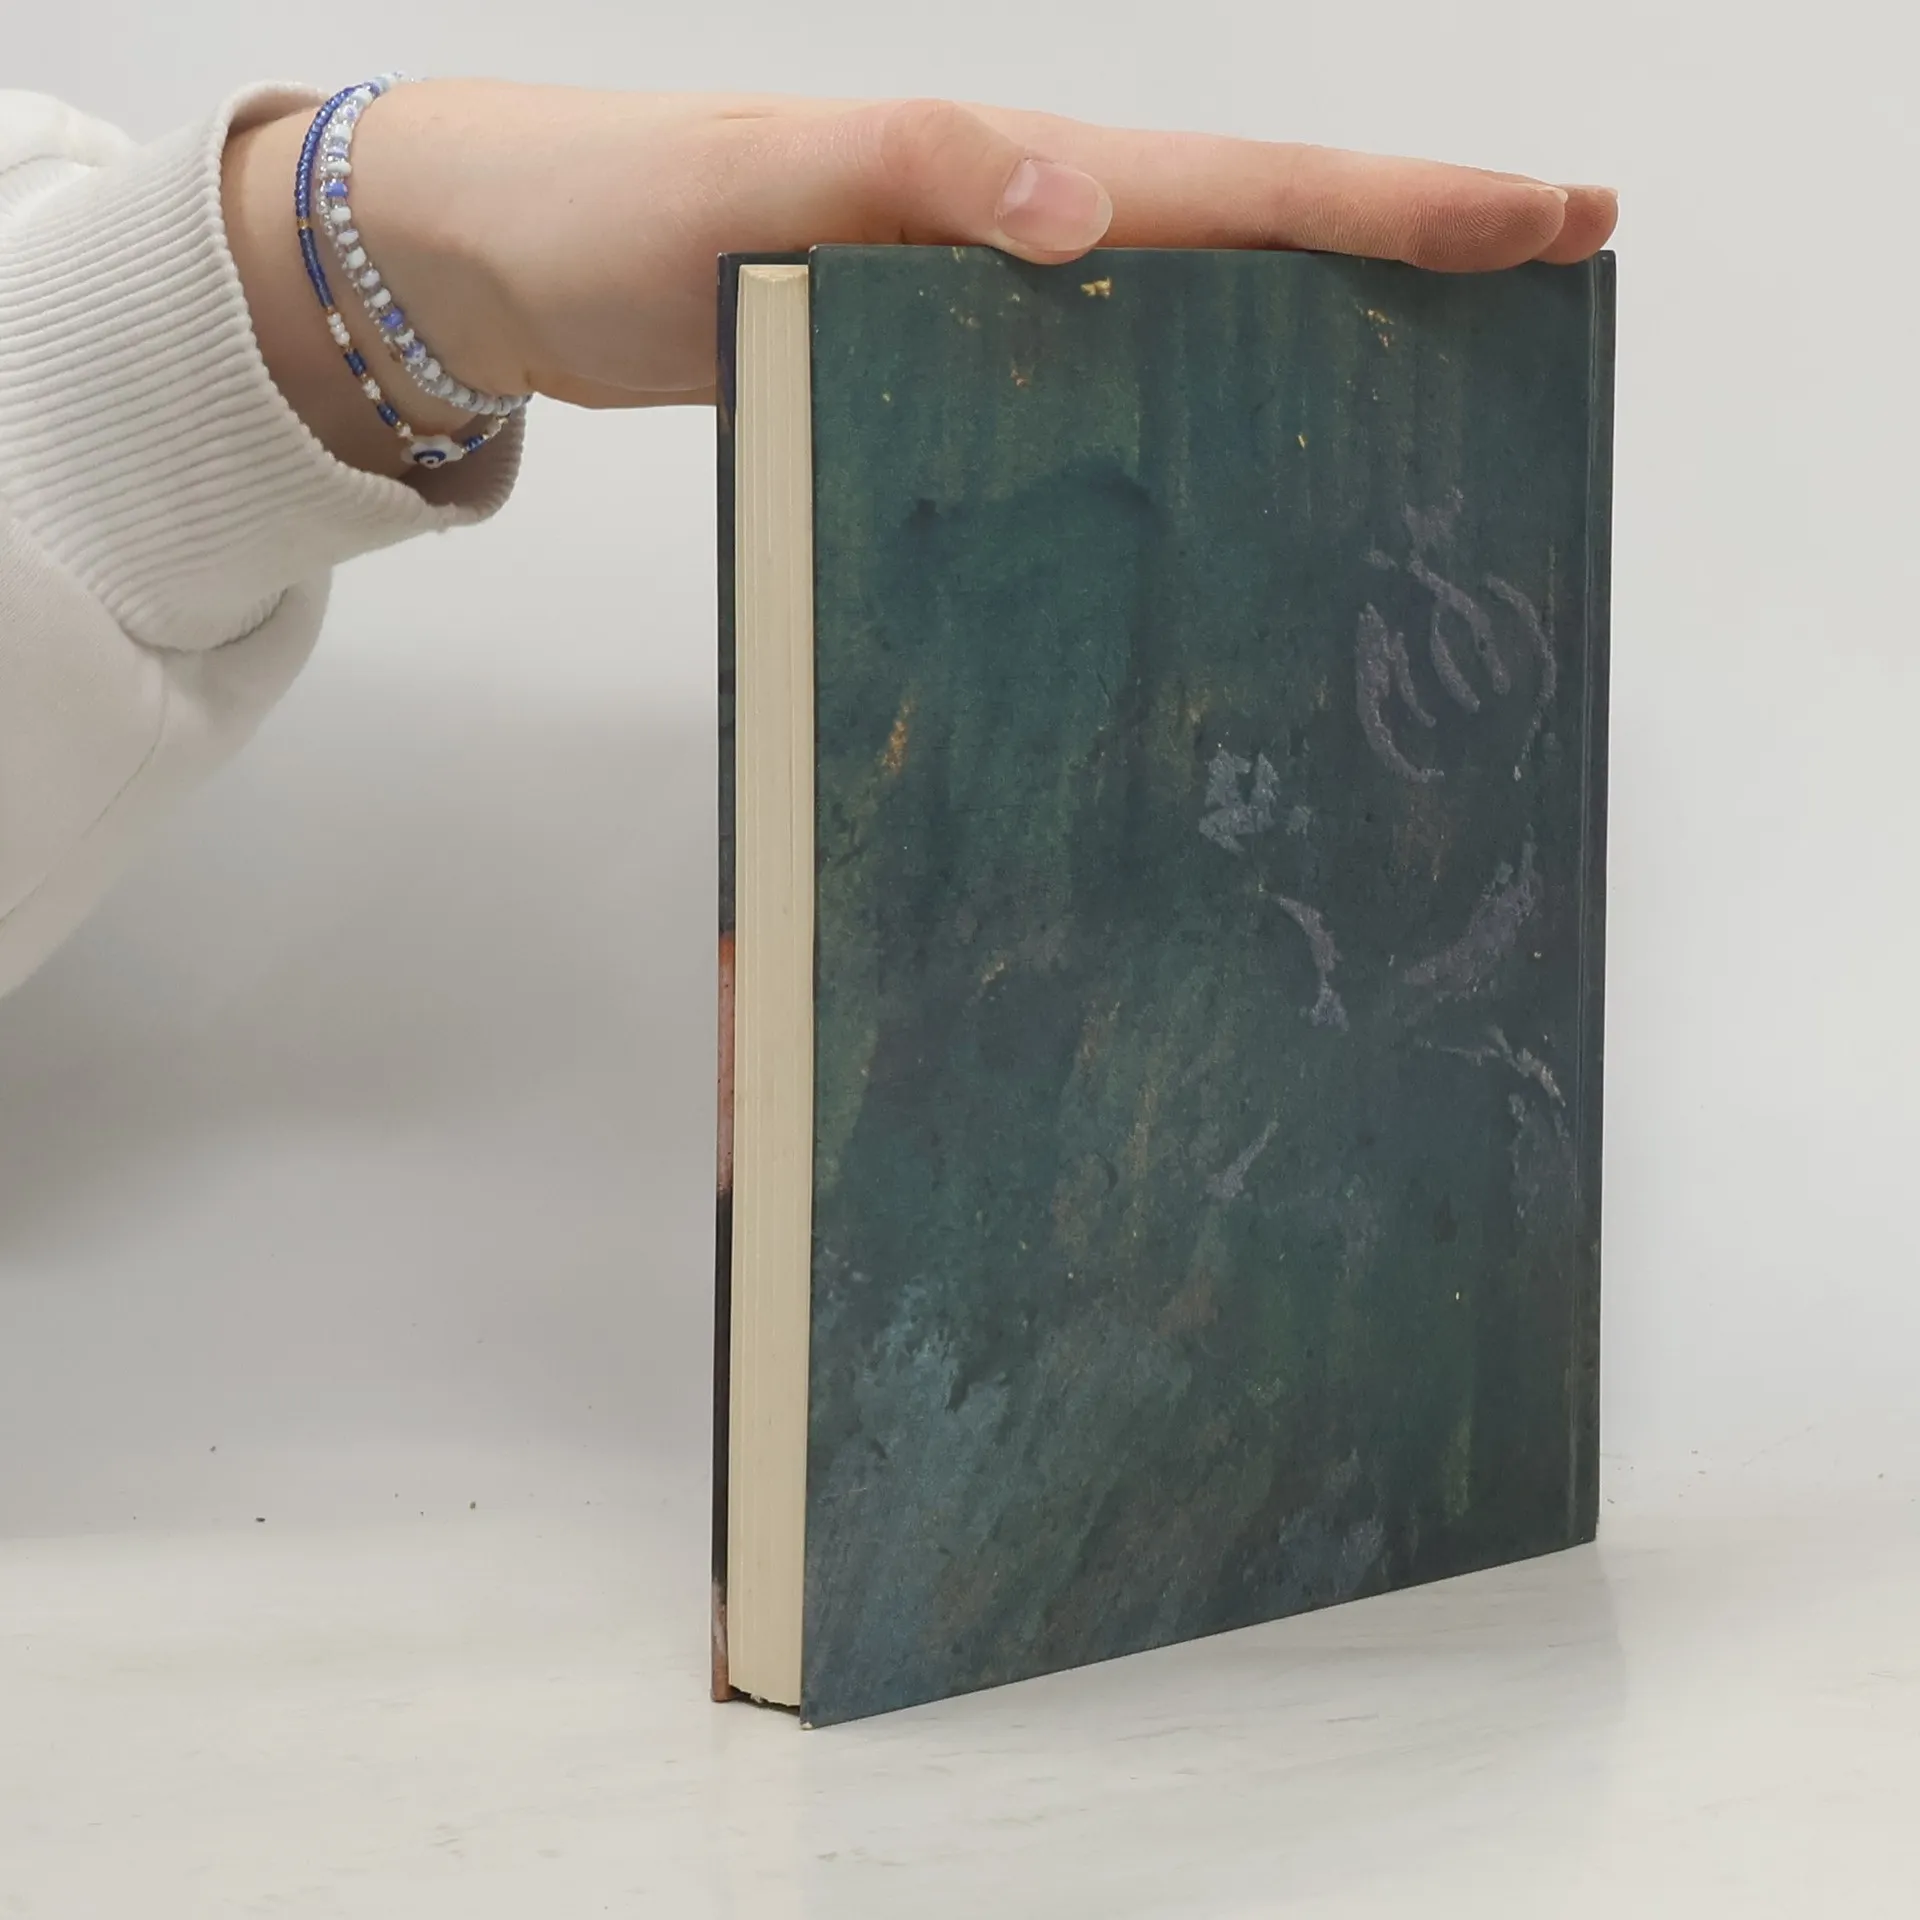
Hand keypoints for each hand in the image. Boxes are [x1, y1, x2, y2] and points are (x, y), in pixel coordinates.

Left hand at [224, 87, 1617, 468]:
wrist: (521, 261)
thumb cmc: (624, 208)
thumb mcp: (763, 184)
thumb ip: (917, 180)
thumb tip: (1090, 212)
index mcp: (1017, 182)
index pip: (1250, 191)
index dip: (1404, 208)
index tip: (1550, 221)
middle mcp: (1027, 245)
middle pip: (1259, 250)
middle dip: (1413, 264)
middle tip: (1553, 295)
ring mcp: (989, 319)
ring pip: (1190, 327)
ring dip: (1315, 351)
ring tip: (1434, 406)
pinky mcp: (937, 382)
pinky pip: (1090, 400)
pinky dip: (1179, 424)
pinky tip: (1213, 488)